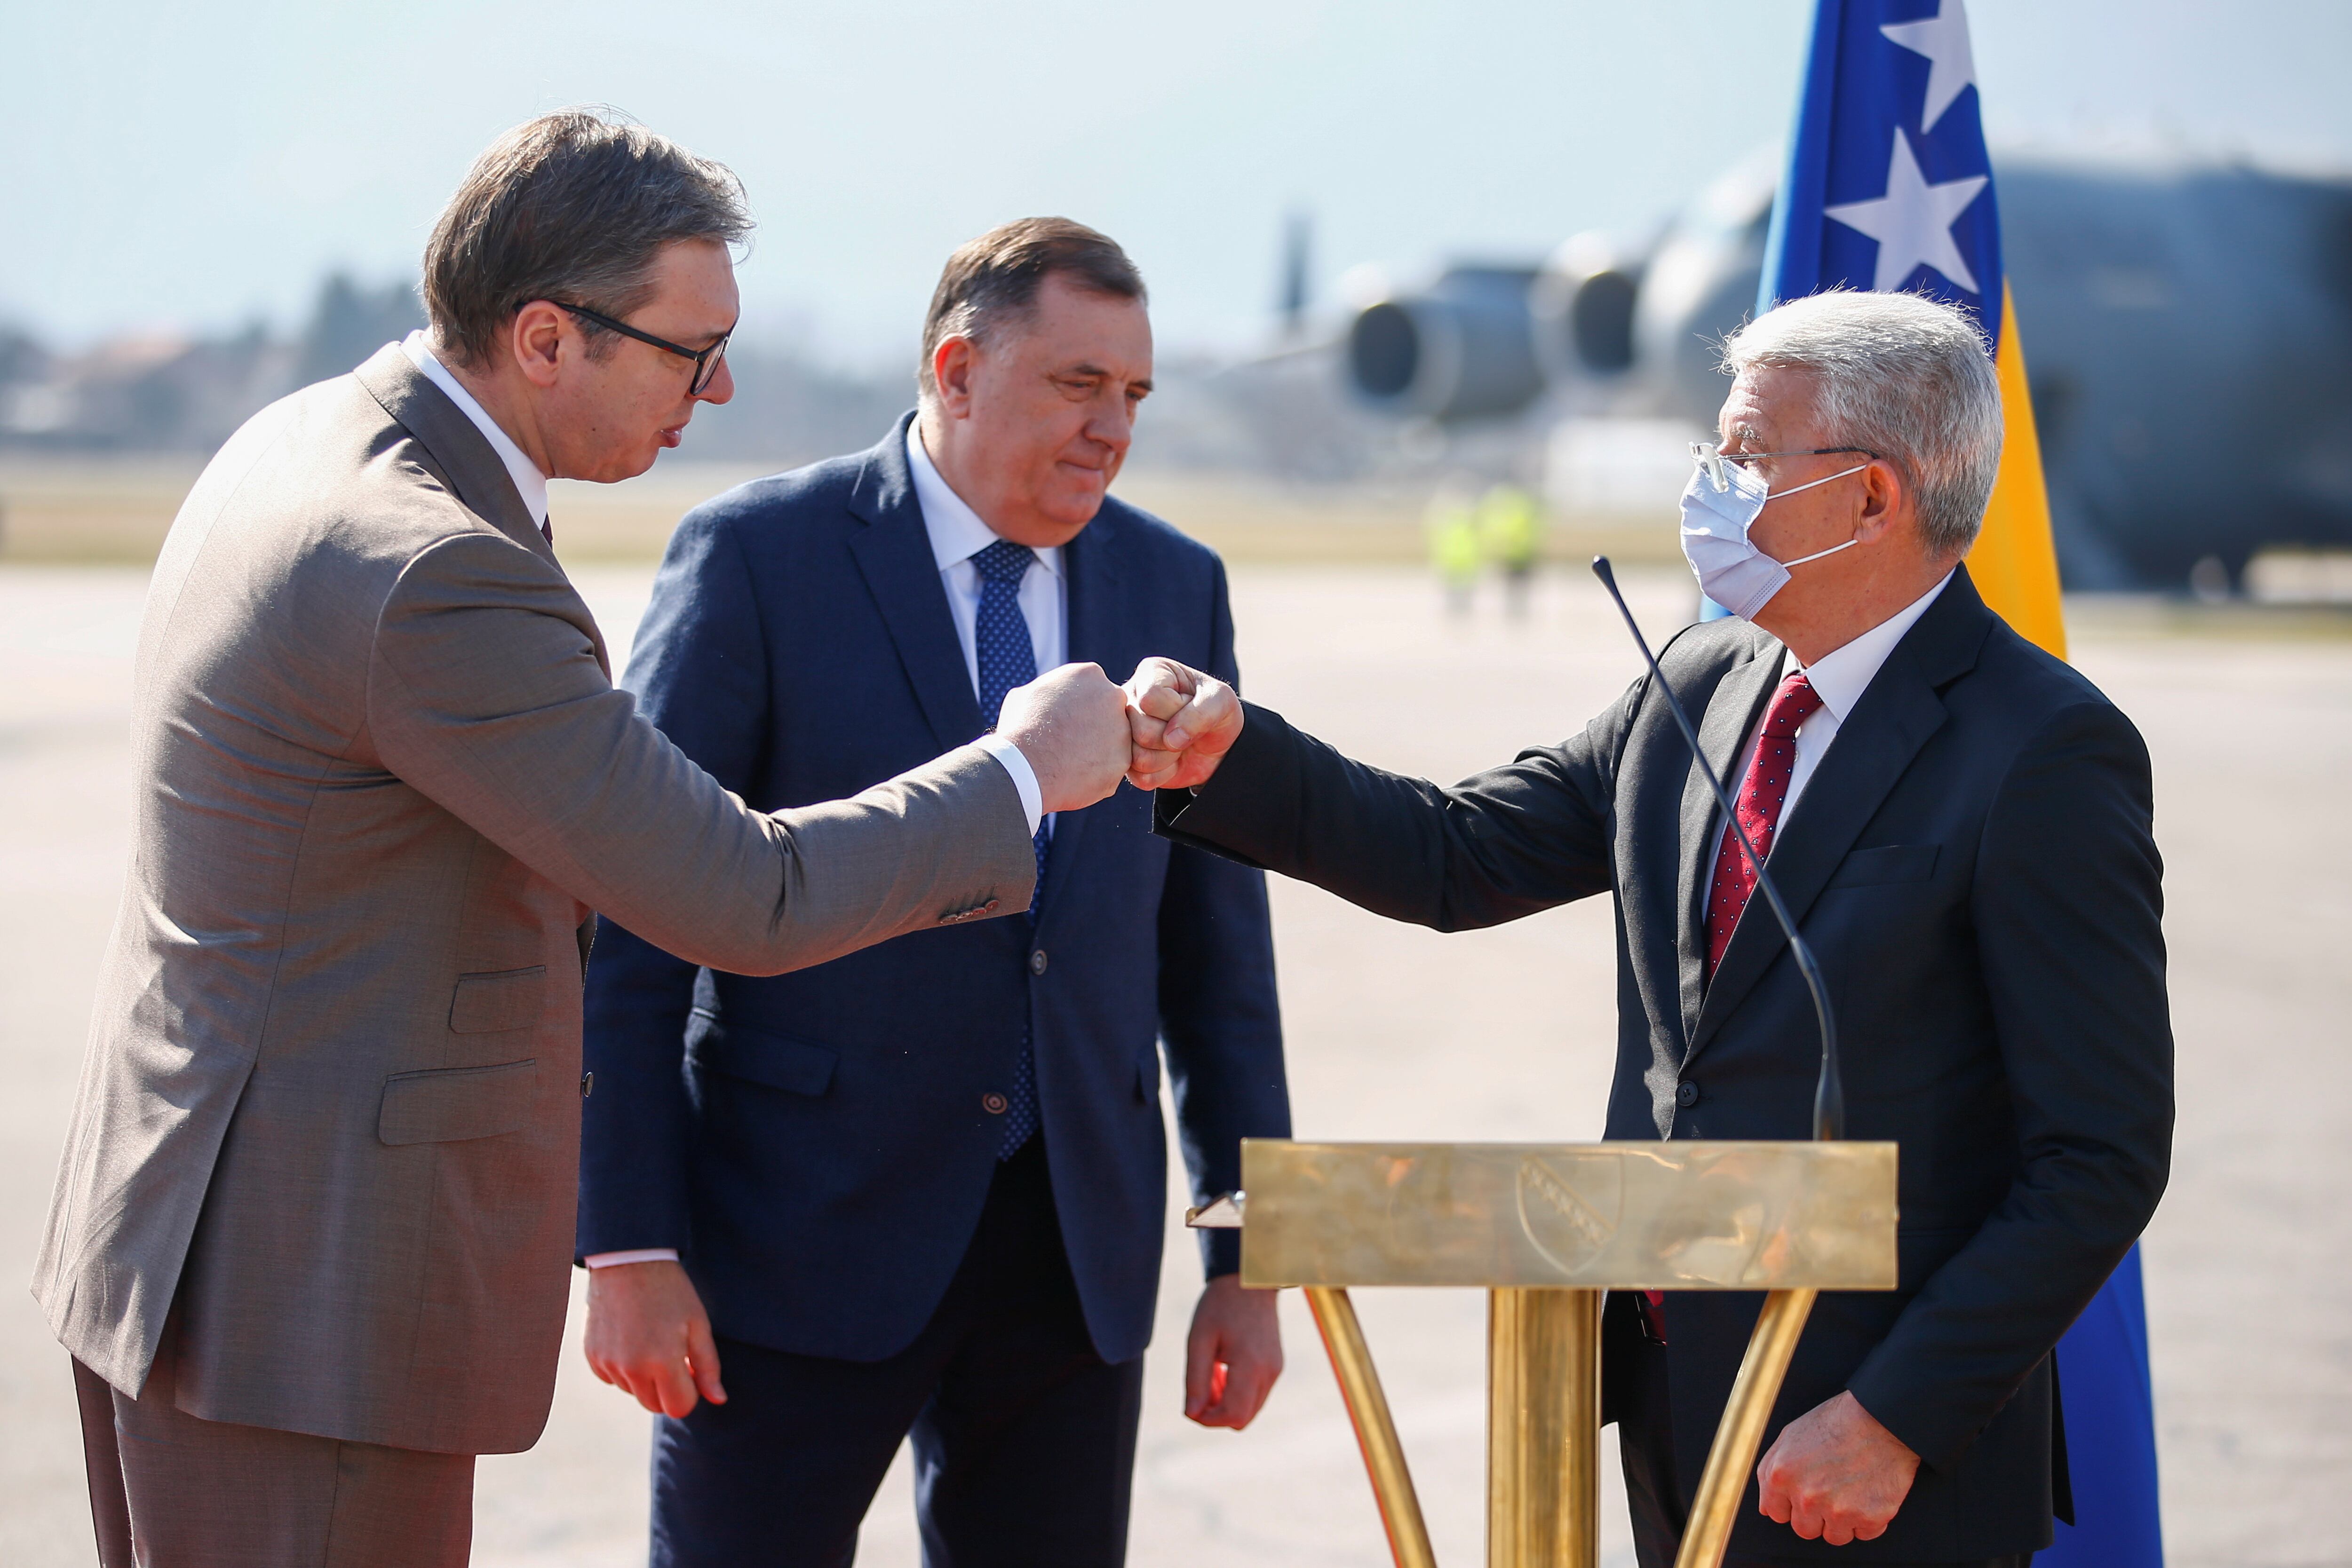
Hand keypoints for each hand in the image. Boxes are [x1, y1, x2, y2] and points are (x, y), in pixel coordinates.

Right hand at [583, 1259, 726, 1418]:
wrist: (628, 1261)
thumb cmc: (670, 1291)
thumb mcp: (698, 1324)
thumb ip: (708, 1366)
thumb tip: (719, 1400)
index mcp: (662, 1362)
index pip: (679, 1407)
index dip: (690, 1393)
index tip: (692, 1370)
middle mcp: (631, 1369)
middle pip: (654, 1405)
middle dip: (668, 1389)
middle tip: (674, 1355)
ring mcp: (607, 1363)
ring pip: (633, 1392)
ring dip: (646, 1378)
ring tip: (652, 1340)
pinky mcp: (592, 1356)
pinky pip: (613, 1378)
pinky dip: (624, 1368)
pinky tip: (631, 1339)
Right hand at [996, 662, 1131, 813]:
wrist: (1025, 766)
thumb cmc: (1020, 727)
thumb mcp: (1026, 695)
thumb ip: (1048, 691)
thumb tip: (1046, 696)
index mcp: (1089, 674)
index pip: (1093, 689)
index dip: (1078, 707)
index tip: (1065, 720)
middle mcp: (1114, 696)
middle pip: (1109, 712)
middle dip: (1094, 726)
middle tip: (1070, 742)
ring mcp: (1122, 729)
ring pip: (1115, 740)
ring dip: (1098, 751)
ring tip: (1069, 761)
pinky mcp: (1123, 759)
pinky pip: (1112, 767)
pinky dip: (1097, 774)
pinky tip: (1075, 776)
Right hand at [1124, 657, 1242, 790]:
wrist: (1220, 746)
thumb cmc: (1218, 713)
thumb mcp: (1222, 701)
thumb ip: (1201, 713)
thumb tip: (1171, 740)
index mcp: (1150, 673)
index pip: (1150, 699)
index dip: (1176, 710)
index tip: (1189, 705)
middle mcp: (1129, 699)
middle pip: (1142, 730)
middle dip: (1173, 737)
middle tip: (1185, 730)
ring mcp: (1124, 731)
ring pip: (1138, 757)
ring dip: (1168, 757)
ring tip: (1178, 744)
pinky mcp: (1127, 760)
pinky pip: (1140, 778)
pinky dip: (1163, 774)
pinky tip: (1170, 759)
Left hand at [1184, 1273, 1282, 1428]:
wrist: (1249, 1281)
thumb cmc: (1220, 1306)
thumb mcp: (1199, 1340)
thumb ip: (1195, 1380)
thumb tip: (1191, 1414)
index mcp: (1250, 1365)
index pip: (1232, 1415)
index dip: (1208, 1419)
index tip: (1191, 1405)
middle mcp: (1269, 1372)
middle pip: (1242, 1419)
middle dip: (1216, 1412)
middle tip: (1200, 1386)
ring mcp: (1275, 1370)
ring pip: (1249, 1409)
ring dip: (1226, 1402)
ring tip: (1211, 1372)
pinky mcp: (1276, 1367)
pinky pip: (1256, 1395)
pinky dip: (1237, 1392)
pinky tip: (1224, 1368)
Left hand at [1755, 1390, 1919, 1544]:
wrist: (1882, 1418)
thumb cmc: (1837, 1423)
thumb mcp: (1790, 1436)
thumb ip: (1770, 1471)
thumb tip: (1766, 1508)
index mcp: (1782, 1475)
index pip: (1776, 1513)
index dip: (1791, 1505)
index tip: (1803, 1495)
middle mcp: (1807, 1496)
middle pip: (1804, 1529)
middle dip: (1816, 1515)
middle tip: (1831, 1491)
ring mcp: (1839, 1510)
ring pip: (1834, 1537)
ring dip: (1842, 1521)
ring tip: (1851, 1491)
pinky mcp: (1869, 1517)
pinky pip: (1864, 1534)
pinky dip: (1868, 1520)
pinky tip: (1869, 1494)